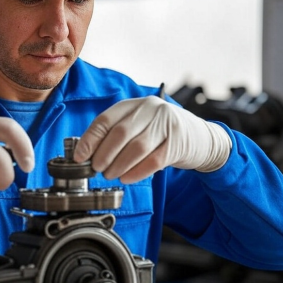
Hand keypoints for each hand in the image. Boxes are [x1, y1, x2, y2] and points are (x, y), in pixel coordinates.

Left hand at [73, 95, 231, 183]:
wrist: (202, 138)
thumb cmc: (162, 133)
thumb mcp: (139, 124)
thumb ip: (117, 132)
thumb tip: (87, 151)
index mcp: (134, 104)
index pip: (105, 120)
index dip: (90, 139)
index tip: (79, 156)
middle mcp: (150, 110)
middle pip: (120, 133)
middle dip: (103, 154)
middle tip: (95, 169)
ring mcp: (167, 125)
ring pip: (136, 148)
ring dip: (119, 165)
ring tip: (109, 174)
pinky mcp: (180, 143)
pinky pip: (154, 161)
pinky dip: (137, 172)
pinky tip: (127, 178)